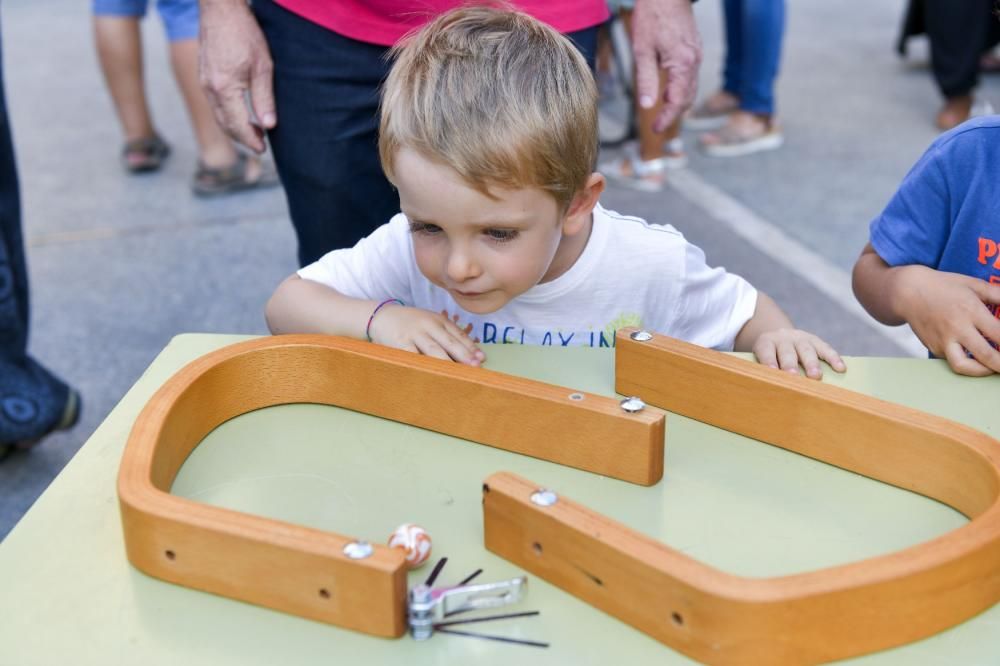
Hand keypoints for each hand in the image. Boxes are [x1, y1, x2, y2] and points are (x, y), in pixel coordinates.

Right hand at [198, 0, 275, 152]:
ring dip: (235, 127)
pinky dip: (227, 114)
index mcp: (224, 89)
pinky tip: (241, 113)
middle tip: (261, 145)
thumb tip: (269, 125)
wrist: (220, 9)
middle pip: (225, 125)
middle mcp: (210, 89)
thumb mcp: (263, 67)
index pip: (237, 125)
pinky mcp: (203, 75)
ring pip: (218, 115)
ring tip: (254, 131)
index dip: (251, 140)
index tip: (263, 150)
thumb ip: (264, 99)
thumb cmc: (244, 33)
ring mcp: (203, 82)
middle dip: (243, 138)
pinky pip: (214, 103)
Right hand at [369, 306, 485, 365]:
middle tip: (476, 367)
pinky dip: (423, 366)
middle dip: (464, 355)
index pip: (458, 334)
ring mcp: (414, 334)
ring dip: (448, 364)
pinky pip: (414, 357)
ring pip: (434, 351)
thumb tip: (470, 354)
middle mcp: (428, 325)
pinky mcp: (400, 343)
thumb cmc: (411, 323)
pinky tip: (432, 375)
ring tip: (459, 375)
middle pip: (449, 342)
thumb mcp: (430, 322)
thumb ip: (447, 335)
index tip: (481, 359)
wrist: (381, 316)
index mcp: (438, 320)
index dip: (470, 347)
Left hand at [631, 0, 701, 131]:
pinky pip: (690, 76)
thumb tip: (647, 105)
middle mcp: (694, 62)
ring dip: (677, 102)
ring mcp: (696, 55)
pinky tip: (667, 90)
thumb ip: (646, 80)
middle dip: (673, 114)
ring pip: (690, 88)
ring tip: (662, 111)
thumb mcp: (643, 50)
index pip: (677, 102)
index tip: (656, 130)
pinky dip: (680, 88)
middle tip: (658, 125)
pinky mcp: (694, 49)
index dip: (667, 118)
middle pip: (687, 98)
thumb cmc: (653, 16)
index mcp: (682, 65)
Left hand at [752, 329, 845, 379]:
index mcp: (766, 342)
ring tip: (816, 376)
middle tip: (793, 376)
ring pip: (806, 350)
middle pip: (787, 352)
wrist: (779, 337)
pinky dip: (833, 358)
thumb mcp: (760, 359)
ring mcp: (800, 338)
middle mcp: (783, 338)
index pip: (766, 351)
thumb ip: (763, 371)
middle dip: (790, 364)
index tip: (771, 371)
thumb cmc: (769, 357)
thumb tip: (766, 393)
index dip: (768, 361)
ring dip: (811, 363)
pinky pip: (826, 349)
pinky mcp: (815, 340)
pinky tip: (840, 368)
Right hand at [895, 266, 999, 375]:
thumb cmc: (942, 286)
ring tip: (993, 368)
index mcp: (970, 310)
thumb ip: (998, 295)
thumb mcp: (973, 284)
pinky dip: (967, 362)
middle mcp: (956, 328)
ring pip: (964, 366)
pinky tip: (976, 358)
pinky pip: (952, 360)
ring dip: (983, 371)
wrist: (907, 292)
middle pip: (987, 355)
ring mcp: (943, 340)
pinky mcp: (933, 347)